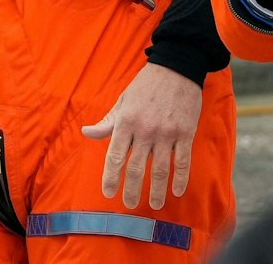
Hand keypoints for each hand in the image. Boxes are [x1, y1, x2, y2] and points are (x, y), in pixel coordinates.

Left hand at [81, 63, 202, 210]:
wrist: (176, 67)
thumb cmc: (145, 86)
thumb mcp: (122, 101)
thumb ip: (107, 122)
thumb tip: (86, 132)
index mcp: (126, 121)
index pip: (115, 156)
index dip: (110, 177)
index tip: (107, 193)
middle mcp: (145, 130)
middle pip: (136, 168)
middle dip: (130, 190)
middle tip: (128, 204)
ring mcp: (167, 133)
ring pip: (160, 170)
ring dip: (156, 191)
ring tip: (153, 205)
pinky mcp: (186, 133)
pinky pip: (182, 162)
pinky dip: (180, 179)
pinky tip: (177, 191)